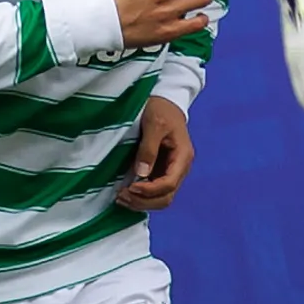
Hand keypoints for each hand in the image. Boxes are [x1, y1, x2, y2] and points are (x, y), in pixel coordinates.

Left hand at [115, 94, 192, 211]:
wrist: (166, 102)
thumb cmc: (161, 109)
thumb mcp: (154, 124)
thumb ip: (148, 149)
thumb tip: (141, 173)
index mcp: (182, 157)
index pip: (168, 184)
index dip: (149, 190)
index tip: (130, 188)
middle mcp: (180, 168)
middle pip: (166, 197)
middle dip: (144, 201)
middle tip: (122, 197)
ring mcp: (171, 171)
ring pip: (161, 198)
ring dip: (142, 202)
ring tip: (121, 198)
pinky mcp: (161, 171)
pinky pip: (154, 191)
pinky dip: (141, 196)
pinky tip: (126, 194)